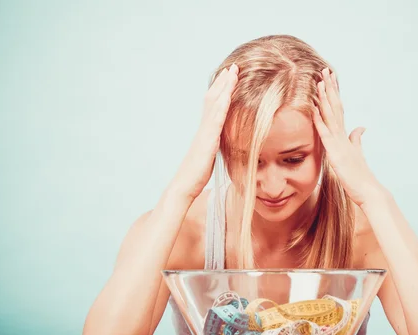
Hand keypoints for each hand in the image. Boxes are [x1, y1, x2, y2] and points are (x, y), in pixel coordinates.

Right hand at [181, 63, 238, 200]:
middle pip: (213, 98)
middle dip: (223, 82)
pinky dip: (222, 105)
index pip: (214, 105)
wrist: (184, 186)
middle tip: (233, 66)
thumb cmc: (196, 175)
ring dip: (224, 87)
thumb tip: (222, 144)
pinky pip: (216, 119)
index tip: (231, 77)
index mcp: (206, 131)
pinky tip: (228, 94)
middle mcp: (204, 128)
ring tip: (233, 72)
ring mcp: (204, 132)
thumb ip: (215, 147)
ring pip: (214, 104)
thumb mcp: (209, 157)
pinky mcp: (207, 140)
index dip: (222, 90)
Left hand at [312, 67, 381, 206]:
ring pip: (331, 116)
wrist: (369, 191)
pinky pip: (326, 134)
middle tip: (325, 71)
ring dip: (325, 98)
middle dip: (330, 89)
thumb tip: (360, 127)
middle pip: (336, 107)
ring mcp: (340, 144)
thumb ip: (357, 139)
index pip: (339, 110)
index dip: (334, 94)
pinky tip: (314, 109)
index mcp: (346, 136)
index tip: (330, 79)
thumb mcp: (357, 154)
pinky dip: (320, 121)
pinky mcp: (336, 154)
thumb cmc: (361, 176)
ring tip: (320, 81)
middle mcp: (344, 136)